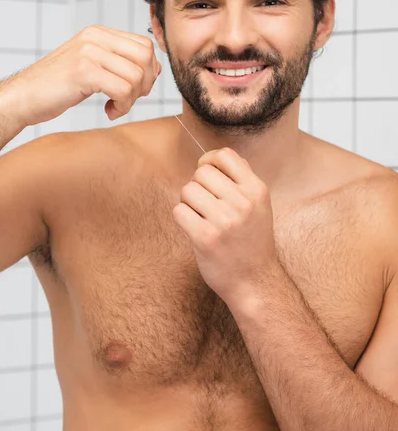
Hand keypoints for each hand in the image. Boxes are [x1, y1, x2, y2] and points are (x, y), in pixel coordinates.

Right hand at [1, 25, 161, 125]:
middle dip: (145, 84)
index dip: (149, 70)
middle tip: (129, 99)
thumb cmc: (59, 86)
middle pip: (145, 57)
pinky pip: (123, 90)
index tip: (136, 88)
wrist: (25, 96)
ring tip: (115, 107)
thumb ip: (121, 62)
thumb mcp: (92, 66)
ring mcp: (89, 53)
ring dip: (131, 100)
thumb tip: (156, 69)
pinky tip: (109, 111)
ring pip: (136, 76)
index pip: (145, 45)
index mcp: (99, 33)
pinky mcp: (83, 72)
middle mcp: (95, 37)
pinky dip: (122, 107)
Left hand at [172, 147, 276, 305]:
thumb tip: (214, 158)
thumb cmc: (252, 241)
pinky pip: (179, 211)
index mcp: (257, 190)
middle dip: (197, 185)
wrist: (256, 283)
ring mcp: (224, 220)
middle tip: (204, 204)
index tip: (208, 176)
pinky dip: (182, 218)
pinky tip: (194, 228)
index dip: (209, 161)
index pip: (225, 156)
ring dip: (188, 202)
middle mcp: (243, 202)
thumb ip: (242, 181)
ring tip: (200, 217)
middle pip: (201, 173)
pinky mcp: (205, 237)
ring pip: (188, 190)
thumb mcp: (259, 206)